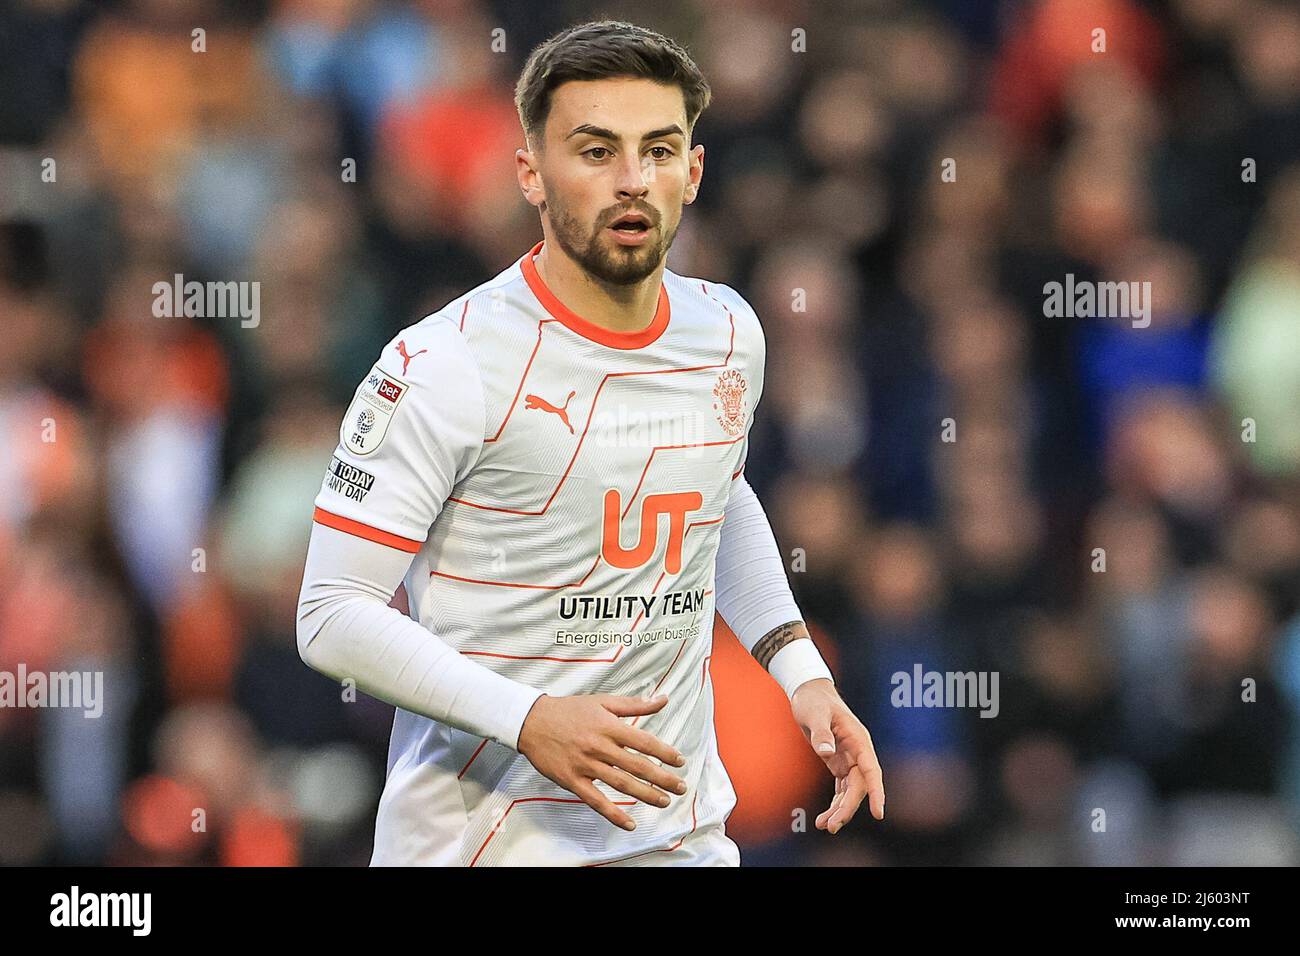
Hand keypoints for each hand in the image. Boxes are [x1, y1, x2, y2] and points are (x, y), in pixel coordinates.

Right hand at [516, 693, 687, 830]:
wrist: (532, 721)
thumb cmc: (569, 710)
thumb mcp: (602, 702)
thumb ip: (635, 704)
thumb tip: (663, 699)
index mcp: (609, 726)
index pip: (644, 742)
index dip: (664, 753)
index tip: (680, 761)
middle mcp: (600, 746)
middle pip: (637, 766)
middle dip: (662, 778)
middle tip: (681, 787)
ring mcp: (586, 765)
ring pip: (621, 784)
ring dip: (645, 795)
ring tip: (664, 801)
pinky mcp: (572, 780)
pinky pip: (596, 801)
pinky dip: (613, 814)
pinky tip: (630, 823)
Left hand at [790, 678, 884, 831]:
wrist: (808, 692)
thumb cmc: (814, 700)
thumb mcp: (814, 713)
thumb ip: (821, 732)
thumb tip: (825, 751)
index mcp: (858, 739)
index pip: (872, 770)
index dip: (877, 792)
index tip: (879, 813)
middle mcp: (858, 752)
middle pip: (859, 786)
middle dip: (848, 808)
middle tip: (831, 826)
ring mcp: (849, 759)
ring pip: (850, 791)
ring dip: (840, 810)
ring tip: (824, 826)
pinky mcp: (838, 763)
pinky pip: (841, 788)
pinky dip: (834, 803)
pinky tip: (824, 818)